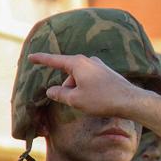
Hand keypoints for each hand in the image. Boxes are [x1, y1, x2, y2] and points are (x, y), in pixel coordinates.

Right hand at [28, 53, 146, 117]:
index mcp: (78, 63)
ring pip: (80, 79)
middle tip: (76, 102)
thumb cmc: (102, 99)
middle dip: (68, 88)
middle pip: (69, 74)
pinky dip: (88, 90)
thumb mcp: (76, 99)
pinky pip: (90, 81)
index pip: (55, 60)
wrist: (130, 101)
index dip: (42, 59)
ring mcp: (99, 66)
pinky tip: (97, 100)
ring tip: (90, 103)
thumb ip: (60, 93)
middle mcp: (89, 60)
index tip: (31, 57)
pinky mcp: (107, 73)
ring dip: (78, 90)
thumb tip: (51, 90)